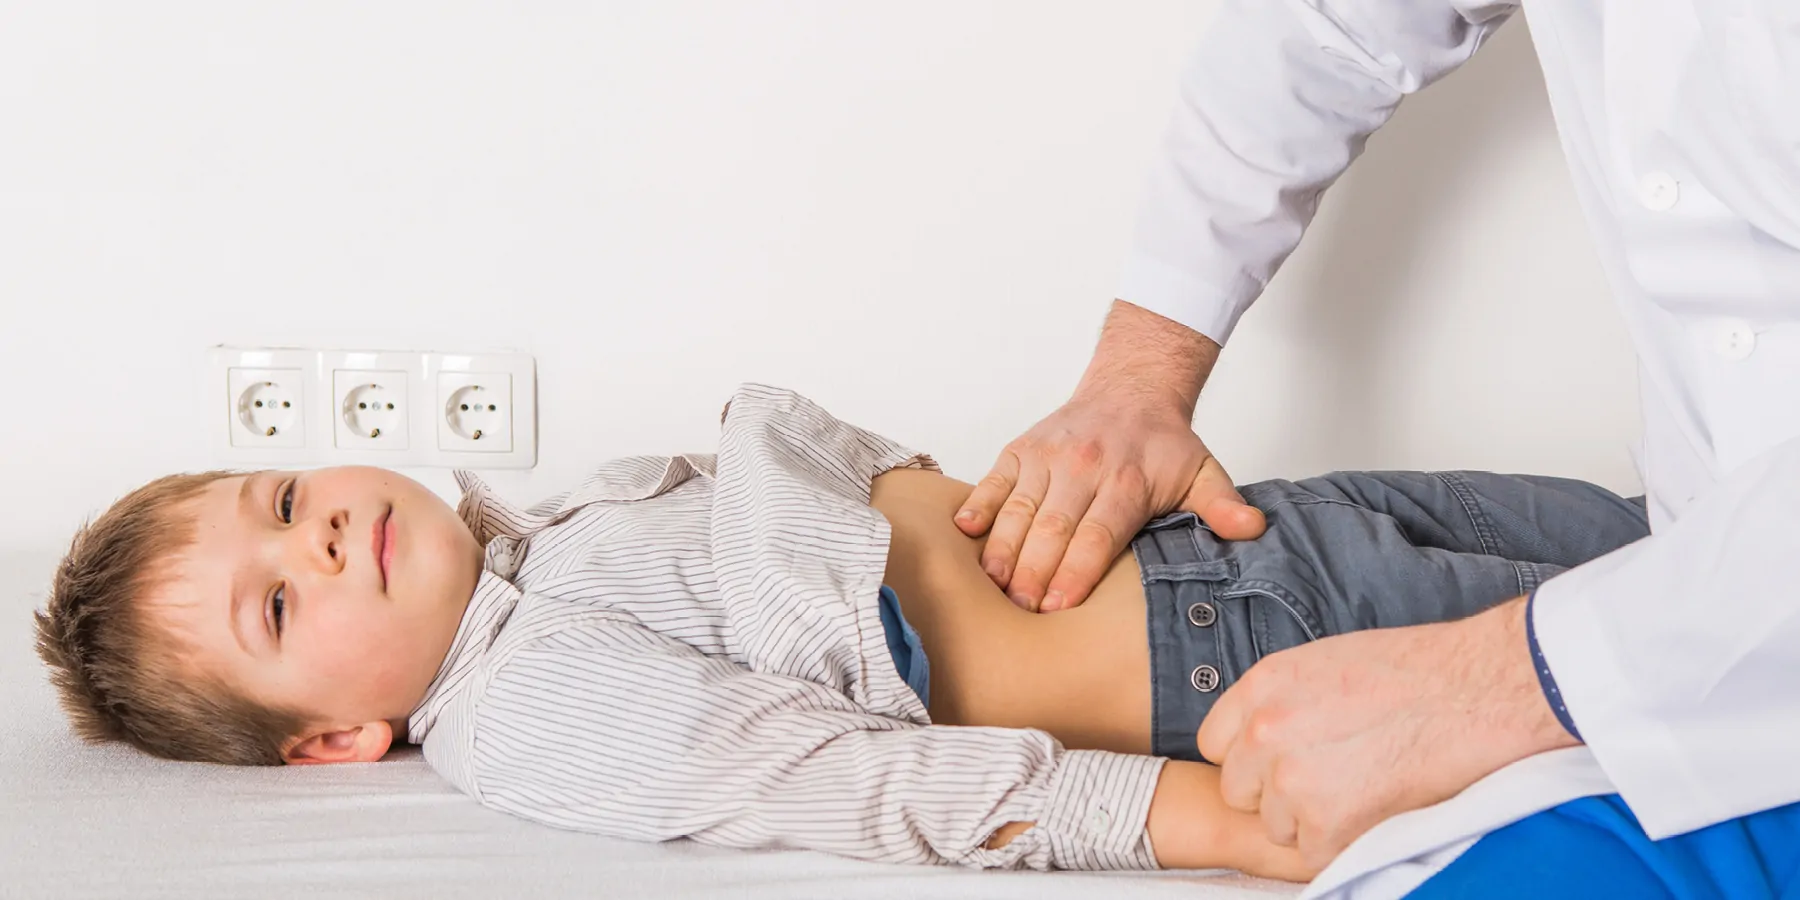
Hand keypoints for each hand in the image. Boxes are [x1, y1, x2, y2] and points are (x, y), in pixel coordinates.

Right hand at [957, 395, 1261, 611]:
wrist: (1130, 387)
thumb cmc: (1162, 443)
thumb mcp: (1202, 471)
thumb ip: (1222, 504)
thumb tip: (1253, 529)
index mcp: (1125, 482)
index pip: (1097, 535)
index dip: (1076, 571)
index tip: (1059, 605)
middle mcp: (1082, 468)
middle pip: (1052, 527)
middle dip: (1034, 572)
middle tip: (1022, 609)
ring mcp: (1047, 457)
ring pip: (1018, 508)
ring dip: (1003, 549)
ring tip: (994, 586)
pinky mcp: (1021, 448)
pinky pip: (994, 480)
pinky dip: (978, 504)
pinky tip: (965, 532)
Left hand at [1195, 598, 1578, 870]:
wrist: (1478, 690)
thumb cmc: (1419, 672)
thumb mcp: (1325, 663)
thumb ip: (1284, 701)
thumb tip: (1269, 734)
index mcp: (1262, 687)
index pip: (1215, 743)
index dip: (1250, 758)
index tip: (1279, 762)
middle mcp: (1265, 732)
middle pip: (1239, 790)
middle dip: (1275, 793)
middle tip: (1329, 780)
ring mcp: (1292, 780)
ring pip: (1277, 826)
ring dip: (1311, 820)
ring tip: (1362, 790)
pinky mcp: (1326, 823)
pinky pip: (1313, 854)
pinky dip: (1342, 845)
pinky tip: (1375, 812)